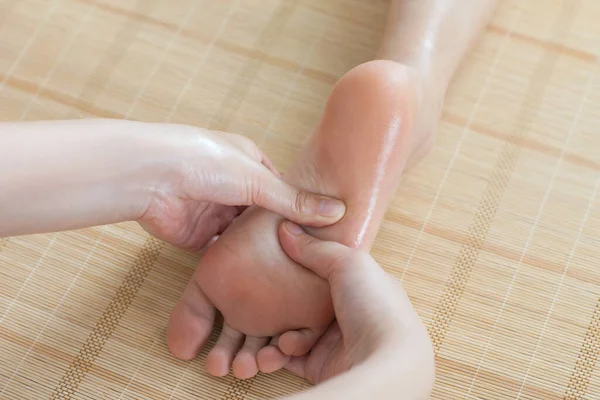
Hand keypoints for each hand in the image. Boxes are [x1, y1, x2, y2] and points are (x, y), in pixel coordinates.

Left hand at [0, 120, 343, 241]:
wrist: (150, 178)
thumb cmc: (203, 163)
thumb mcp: (257, 179)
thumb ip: (294, 200)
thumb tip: (337, 211)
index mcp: (248, 162)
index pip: (282, 188)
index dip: (300, 208)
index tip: (323, 230)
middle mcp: (233, 186)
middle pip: (264, 215)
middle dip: (280, 232)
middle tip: (309, 255)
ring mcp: (214, 212)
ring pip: (244, 235)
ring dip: (258, 249)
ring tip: (290, 271)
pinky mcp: (197, 235)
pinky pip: (222, 251)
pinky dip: (236, 261)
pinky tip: (257, 277)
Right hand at [258, 221, 433, 392]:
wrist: (382, 362)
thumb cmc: (374, 306)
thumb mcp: (348, 262)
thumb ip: (315, 248)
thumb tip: (286, 228)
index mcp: (358, 284)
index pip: (324, 271)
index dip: (299, 265)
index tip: (272, 257)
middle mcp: (346, 312)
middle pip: (302, 301)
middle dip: (276, 301)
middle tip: (253, 297)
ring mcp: (332, 340)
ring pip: (289, 330)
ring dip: (270, 332)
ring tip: (257, 331)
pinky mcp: (319, 365)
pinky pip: (288, 357)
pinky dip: (275, 355)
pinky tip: (271, 352)